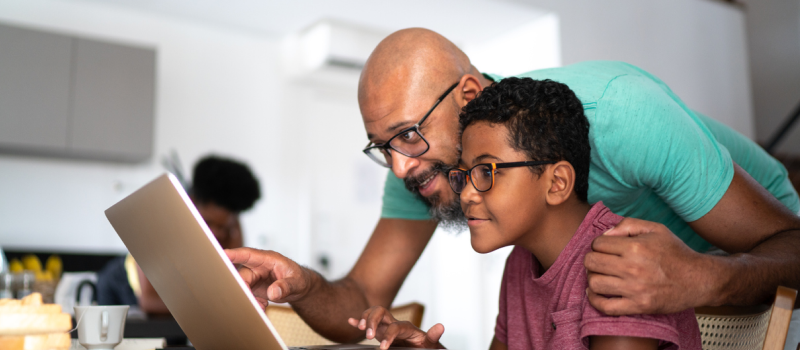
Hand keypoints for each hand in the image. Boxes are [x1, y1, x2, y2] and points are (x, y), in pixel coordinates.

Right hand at [225, 248, 312, 307]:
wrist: (299, 288)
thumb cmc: (299, 278)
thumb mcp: (297, 282)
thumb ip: (286, 286)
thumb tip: (273, 292)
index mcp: (268, 259)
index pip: (248, 254)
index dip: (234, 254)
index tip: (223, 254)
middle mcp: (257, 267)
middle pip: (242, 275)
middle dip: (244, 289)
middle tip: (251, 300)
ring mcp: (254, 277)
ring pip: (242, 287)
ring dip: (249, 299)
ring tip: (261, 307)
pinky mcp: (253, 287)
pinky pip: (247, 295)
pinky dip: (253, 303)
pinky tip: (263, 306)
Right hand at [347, 306, 444, 348]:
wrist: (420, 346)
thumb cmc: (424, 346)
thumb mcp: (430, 343)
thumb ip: (433, 336)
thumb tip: (441, 326)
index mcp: (406, 327)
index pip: (394, 327)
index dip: (388, 336)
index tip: (382, 348)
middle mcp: (394, 323)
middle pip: (381, 312)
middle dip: (372, 321)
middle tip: (368, 336)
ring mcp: (386, 326)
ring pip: (373, 314)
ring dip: (365, 318)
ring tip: (359, 328)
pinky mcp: (380, 330)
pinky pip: (367, 322)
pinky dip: (358, 320)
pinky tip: (350, 321)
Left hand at [583, 218, 712, 315]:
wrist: (698, 279)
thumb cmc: (675, 253)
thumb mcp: (656, 229)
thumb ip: (628, 225)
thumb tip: (605, 234)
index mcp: (636, 247)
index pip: (597, 244)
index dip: (598, 245)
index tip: (605, 249)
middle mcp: (633, 268)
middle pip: (591, 262)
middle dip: (592, 260)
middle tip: (600, 262)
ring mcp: (635, 289)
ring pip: (594, 283)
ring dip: (593, 278)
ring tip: (601, 276)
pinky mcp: (638, 306)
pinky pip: (605, 307)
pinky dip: (595, 300)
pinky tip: (596, 293)